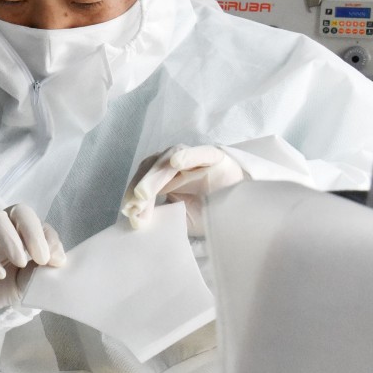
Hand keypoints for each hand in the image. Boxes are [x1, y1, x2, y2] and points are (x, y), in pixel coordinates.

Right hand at [0, 205, 66, 315]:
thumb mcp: (23, 284)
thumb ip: (37, 274)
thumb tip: (56, 265)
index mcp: (21, 233)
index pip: (41, 225)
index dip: (51, 240)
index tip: (58, 262)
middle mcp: (2, 226)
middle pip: (19, 211)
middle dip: (33, 232)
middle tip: (41, 258)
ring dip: (11, 239)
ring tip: (20, 262)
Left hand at [121, 145, 244, 233]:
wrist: (243, 212)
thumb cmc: (209, 213)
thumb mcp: (180, 217)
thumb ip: (160, 215)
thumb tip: (135, 219)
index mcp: (165, 177)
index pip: (143, 180)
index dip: (133, 195)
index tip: (128, 213)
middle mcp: (176, 164)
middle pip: (151, 168)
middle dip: (139, 187)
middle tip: (132, 206)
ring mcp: (195, 160)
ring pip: (168, 160)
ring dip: (154, 177)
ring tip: (143, 194)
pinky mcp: (215, 157)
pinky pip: (200, 153)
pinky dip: (187, 155)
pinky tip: (176, 163)